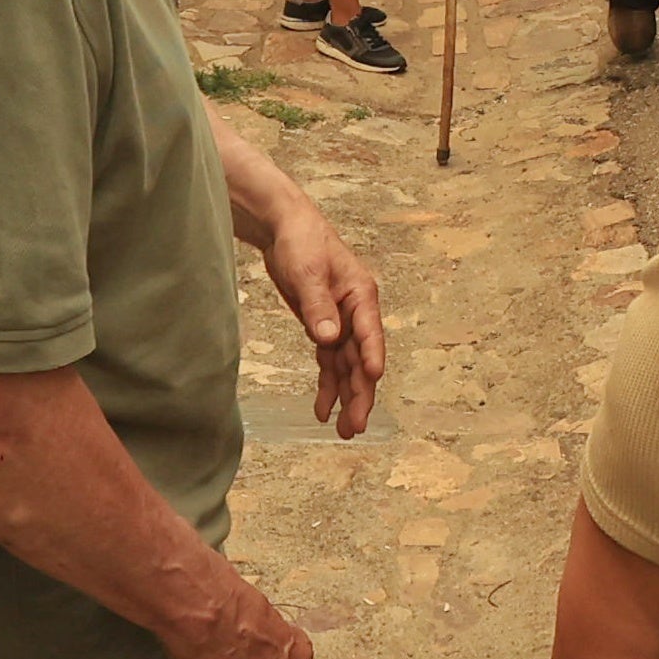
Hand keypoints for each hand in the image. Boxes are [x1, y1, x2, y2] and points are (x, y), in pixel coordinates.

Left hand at [258, 200, 385, 435]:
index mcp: (360, 295)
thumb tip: (330, 338)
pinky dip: (328, 385)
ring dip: (347, 397)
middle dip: (360, 393)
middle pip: (361, 358)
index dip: (371, 356)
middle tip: (356, 425)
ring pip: (347, 366)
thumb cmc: (301, 241)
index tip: (373, 378)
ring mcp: (341, 322)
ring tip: (345, 430)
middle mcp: (356, 312)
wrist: (285, 228)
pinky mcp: (324, 326)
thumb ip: (318, 306)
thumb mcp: (306, 272)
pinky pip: (330, 362)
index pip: (369, 331)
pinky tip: (324, 409)